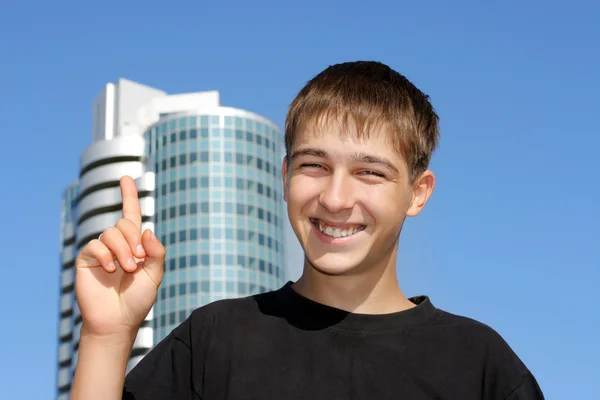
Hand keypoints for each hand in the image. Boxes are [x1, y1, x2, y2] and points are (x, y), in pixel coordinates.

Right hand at [75, 176, 164, 338]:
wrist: (117, 322)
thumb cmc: (137, 300)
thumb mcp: (155, 275)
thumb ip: (156, 253)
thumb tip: (147, 230)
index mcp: (135, 245)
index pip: (131, 215)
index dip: (129, 195)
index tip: (126, 178)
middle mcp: (117, 244)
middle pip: (125, 224)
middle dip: (134, 240)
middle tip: (138, 263)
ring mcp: (101, 251)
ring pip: (111, 233)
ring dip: (123, 250)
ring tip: (128, 269)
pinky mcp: (86, 260)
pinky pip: (94, 245)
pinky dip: (106, 255)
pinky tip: (112, 269)